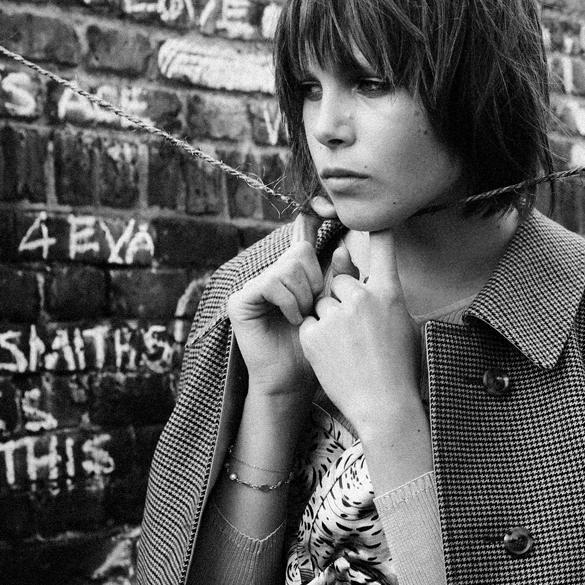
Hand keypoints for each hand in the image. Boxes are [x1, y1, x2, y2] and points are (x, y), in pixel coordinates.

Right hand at [227, 210, 329, 401]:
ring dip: (304, 294)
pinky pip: (272, 282)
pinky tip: (291, 319)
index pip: (302, 234)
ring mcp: (255, 284)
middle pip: (299, 250)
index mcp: (296, 271)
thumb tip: (343, 246)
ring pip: (288, 266)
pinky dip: (288, 301)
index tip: (327, 205)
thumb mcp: (337, 307)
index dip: (312, 214)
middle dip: (316, 279)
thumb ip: (341, 277)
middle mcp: (274, 273)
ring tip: (304, 316)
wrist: (298, 379)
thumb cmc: (321, 346)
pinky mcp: (242, 298)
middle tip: (316, 306)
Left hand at [297, 228, 423, 442]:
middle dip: (341, 301)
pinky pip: (309, 324)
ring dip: (328, 321)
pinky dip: (316, 339)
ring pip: (321, 304)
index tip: (370, 212)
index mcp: (390, 293)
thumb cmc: (399, 368)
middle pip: (339, 282)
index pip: (383, 248)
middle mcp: (362, 298)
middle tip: (357, 334)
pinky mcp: (313, 334)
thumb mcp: (401, 325)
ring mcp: (336, 315)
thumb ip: (380, 296)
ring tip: (347, 350)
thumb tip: (357, 270)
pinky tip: (334, 358)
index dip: (376, 227)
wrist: (383, 405)